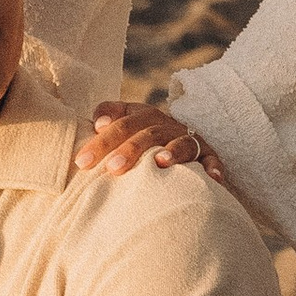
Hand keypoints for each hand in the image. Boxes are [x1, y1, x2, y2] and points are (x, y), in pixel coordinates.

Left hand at [75, 101, 224, 183]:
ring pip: (181, 143)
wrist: (180, 141)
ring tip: (160, 163)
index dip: (102, 140)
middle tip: (112, 168)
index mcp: (143, 116)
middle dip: (130, 149)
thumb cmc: (142, 139)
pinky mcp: (208, 155)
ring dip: (172, 152)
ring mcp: (188, 139)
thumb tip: (97, 123)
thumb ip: (107, 117)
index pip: (121, 123)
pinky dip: (213, 167)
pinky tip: (210, 179)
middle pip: (148, 132)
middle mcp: (166, 125)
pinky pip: (213, 159)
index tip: (82, 161)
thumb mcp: (125, 126)